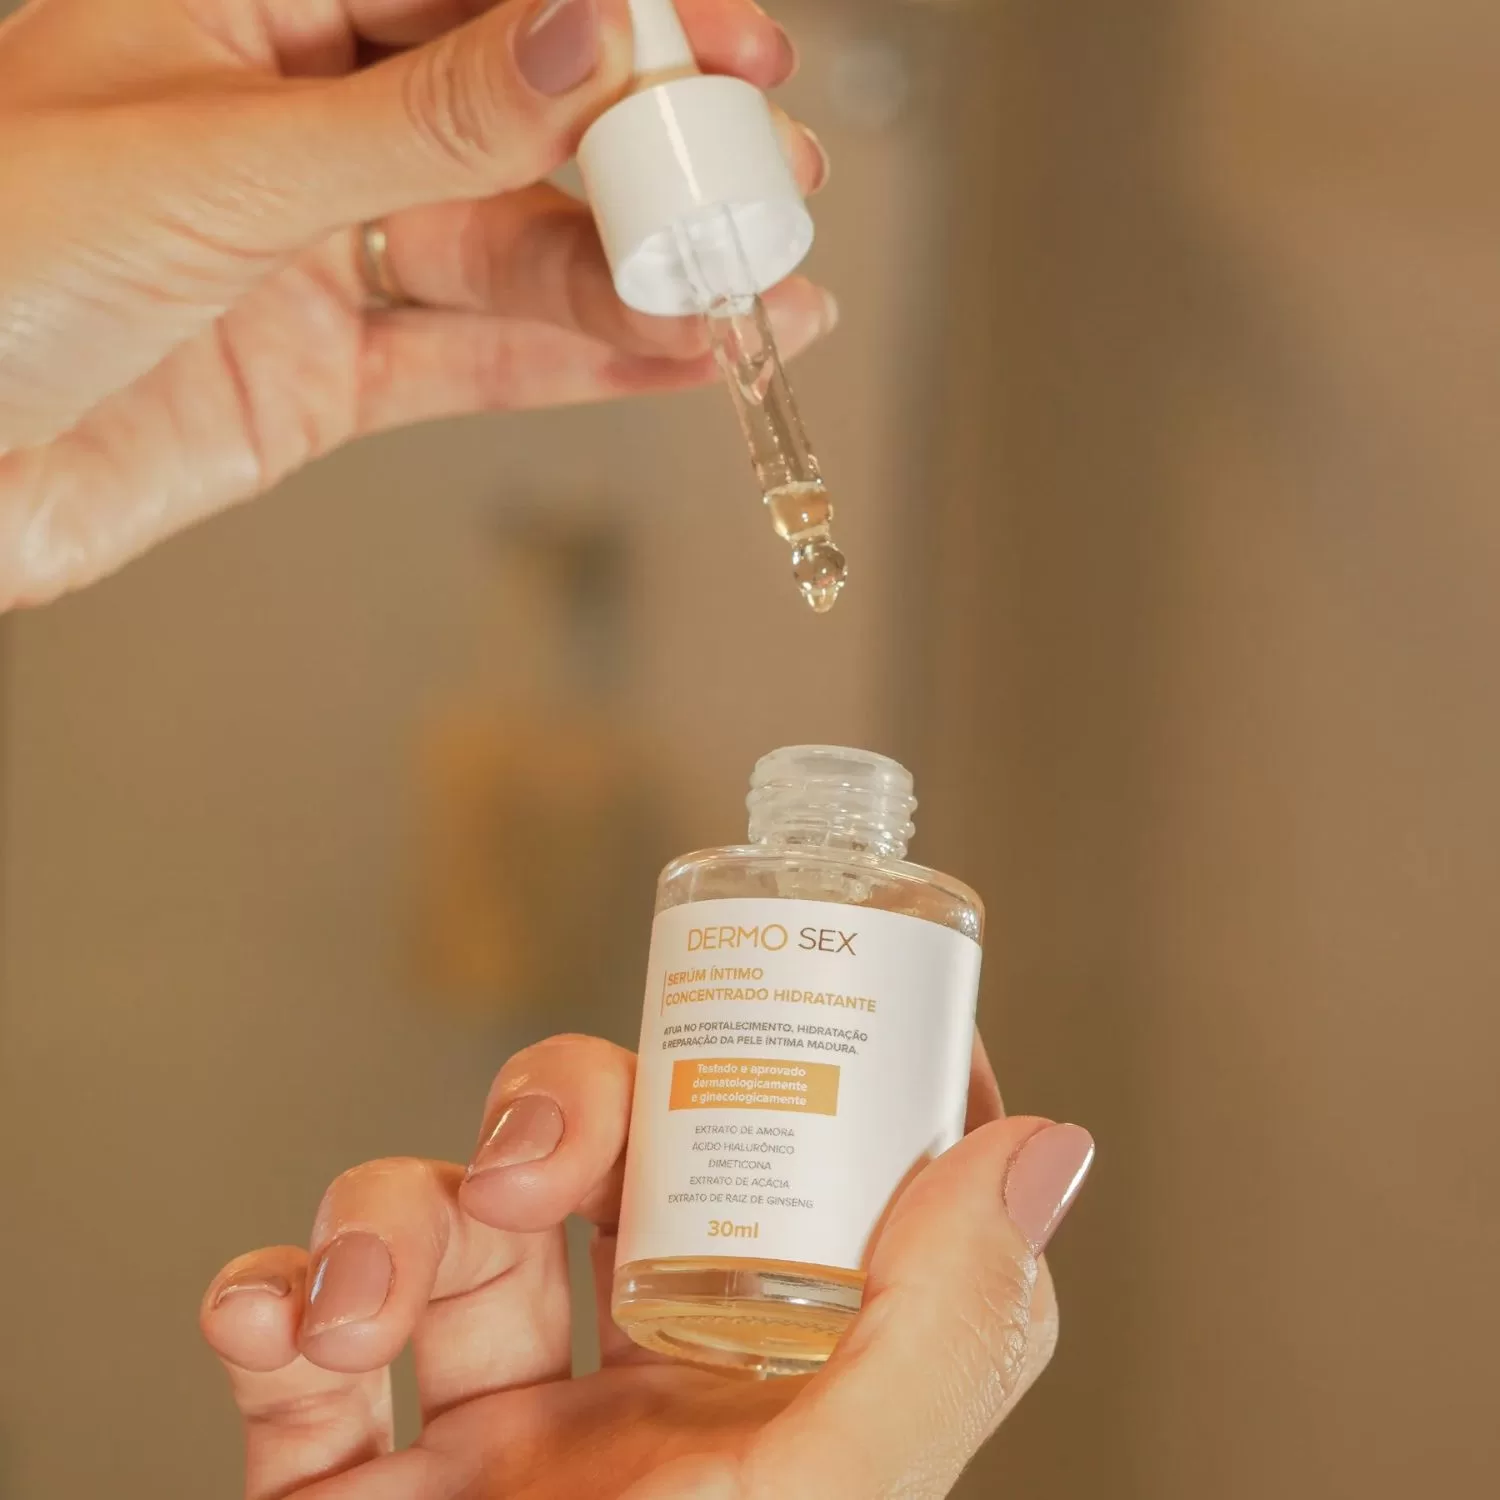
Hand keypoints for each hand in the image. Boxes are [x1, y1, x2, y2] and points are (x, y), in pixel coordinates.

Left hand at [0, 0, 831, 607]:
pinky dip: (578, 361)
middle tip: (765, 180)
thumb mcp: (224, 167)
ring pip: (508, 249)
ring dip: (638, 275)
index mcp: (241, 3)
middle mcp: (289, 120)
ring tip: (758, 291)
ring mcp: (313, 251)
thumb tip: (582, 34)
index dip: (609, 14)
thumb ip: (424, 120)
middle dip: (648, 155)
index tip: (725, 44)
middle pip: (511, 120)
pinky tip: (673, 355)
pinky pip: (473, 356)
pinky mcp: (323, 372)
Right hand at [201, 1034, 1092, 1498]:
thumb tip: (1049, 1148)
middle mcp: (624, 1401)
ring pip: (438, 1223)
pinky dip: (268, 1301)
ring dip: (389, 1213)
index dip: (798, 1076)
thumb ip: (941, 1332)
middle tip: (534, 1162)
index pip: (785, 1185)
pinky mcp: (344, 1482)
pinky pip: (292, 1345)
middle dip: (560, 1111)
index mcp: (752, 1398)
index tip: (801, 992)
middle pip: (602, 1165)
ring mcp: (479, 1435)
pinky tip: (277, 1320)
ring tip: (367, 1299)